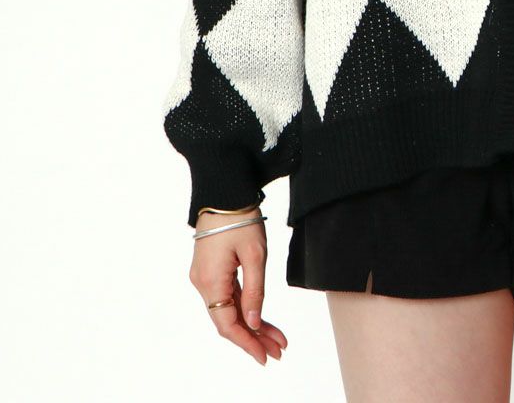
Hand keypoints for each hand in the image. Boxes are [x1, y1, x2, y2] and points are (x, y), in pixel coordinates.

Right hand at [188, 209, 287, 364]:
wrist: (224, 190)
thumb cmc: (240, 217)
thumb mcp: (255, 255)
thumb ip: (254, 291)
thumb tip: (253, 322)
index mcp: (210, 281)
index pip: (227, 324)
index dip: (247, 343)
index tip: (266, 356)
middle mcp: (202, 283)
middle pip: (228, 320)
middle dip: (254, 337)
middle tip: (278, 350)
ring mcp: (205, 277)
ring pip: (229, 309)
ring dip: (252, 324)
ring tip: (277, 338)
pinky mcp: (211, 269)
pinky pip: (228, 295)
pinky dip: (245, 307)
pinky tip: (261, 318)